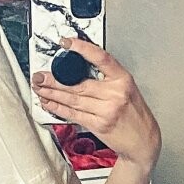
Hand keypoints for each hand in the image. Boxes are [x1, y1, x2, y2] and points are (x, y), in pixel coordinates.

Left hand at [32, 37, 161, 172]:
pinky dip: (58, 108)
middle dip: (54, 79)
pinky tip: (49, 103)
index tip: (66, 43)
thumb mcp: (127, 88)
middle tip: (40, 75)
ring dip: (52, 94)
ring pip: (73, 99)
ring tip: (40, 89)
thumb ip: (107, 78)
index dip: (82, 48)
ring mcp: (106, 110)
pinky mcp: (99, 125)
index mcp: (123, 79)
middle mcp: (115, 94)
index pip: (100, 58)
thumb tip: (79, 69)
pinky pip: (74, 114)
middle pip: (78, 83)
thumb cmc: (135, 114)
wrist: (144, 140)